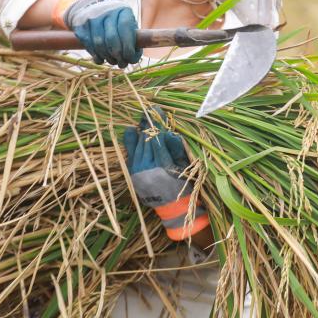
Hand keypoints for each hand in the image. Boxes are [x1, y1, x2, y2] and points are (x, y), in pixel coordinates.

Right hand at [63, 0, 141, 66]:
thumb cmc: (117, 22)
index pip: (125, 27)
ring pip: (99, 44)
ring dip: (107, 57)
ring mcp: (92, 18)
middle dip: (118, 55)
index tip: (130, 58)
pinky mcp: (81, 27)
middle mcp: (106, 11)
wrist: (94, 7)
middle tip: (122, 63)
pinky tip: (101, 59)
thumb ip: (133, 38)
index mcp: (122, 10)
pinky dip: (97, 56)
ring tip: (113, 61)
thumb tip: (133, 58)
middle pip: (111, 38)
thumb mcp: (128, 24)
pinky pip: (89, 46)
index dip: (128, 46)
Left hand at [123, 112, 208, 241]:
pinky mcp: (133, 174)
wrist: (173, 207)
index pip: (157, 139)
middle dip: (149, 124)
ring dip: (141, 131)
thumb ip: (178, 150)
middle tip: (150, 110)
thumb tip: (171, 133)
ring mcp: (137, 172)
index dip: (157, 124)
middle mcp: (147, 169)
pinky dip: (131, 142)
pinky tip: (131, 130)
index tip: (157, 111)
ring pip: (138, 145)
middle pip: (146, 140)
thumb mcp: (186, 168)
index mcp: (162, 166)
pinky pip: (130, 154)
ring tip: (144, 118)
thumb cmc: (184, 185)